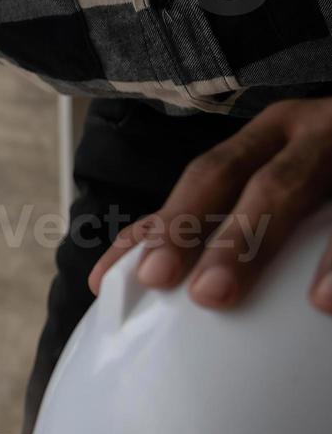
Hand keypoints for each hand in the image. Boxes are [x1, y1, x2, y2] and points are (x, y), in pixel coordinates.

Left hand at [90, 98, 331, 312]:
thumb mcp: (282, 177)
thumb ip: (218, 217)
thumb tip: (127, 273)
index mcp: (272, 135)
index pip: (206, 175)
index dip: (165, 223)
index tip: (122, 278)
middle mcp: (313, 131)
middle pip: (253, 179)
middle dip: (211, 234)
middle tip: (183, 291)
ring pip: (299, 189)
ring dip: (260, 243)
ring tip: (226, 298)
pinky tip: (322, 302)